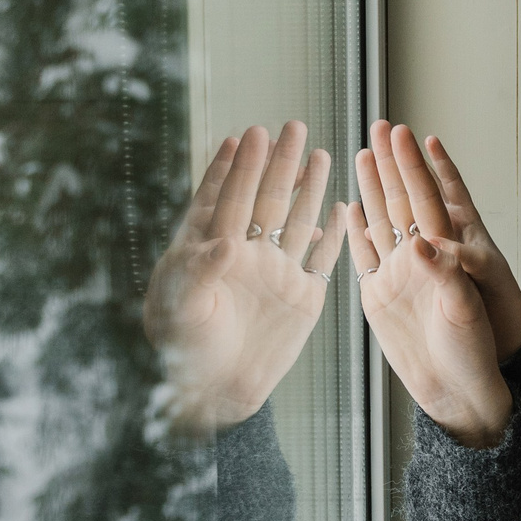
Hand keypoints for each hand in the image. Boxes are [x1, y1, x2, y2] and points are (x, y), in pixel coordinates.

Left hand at [142, 123, 348, 434]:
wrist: (213, 393)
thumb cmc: (183, 349)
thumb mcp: (179, 309)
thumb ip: (199, 271)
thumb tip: (225, 241)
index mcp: (209, 248)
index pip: (223, 198)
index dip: (233, 168)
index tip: (244, 137)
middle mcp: (245, 254)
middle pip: (265, 199)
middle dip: (277, 163)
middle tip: (291, 127)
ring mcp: (276, 274)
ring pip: (296, 221)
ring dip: (307, 188)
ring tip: (319, 154)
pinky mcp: (302, 299)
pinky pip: (321, 259)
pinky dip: (332, 235)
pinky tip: (340, 208)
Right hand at [356, 121, 520, 360]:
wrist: (457, 388)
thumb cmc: (472, 348)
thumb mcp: (466, 308)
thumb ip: (447, 275)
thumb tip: (422, 243)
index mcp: (447, 254)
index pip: (430, 198)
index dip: (420, 166)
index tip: (410, 134)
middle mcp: (421, 257)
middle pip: (404, 199)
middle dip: (393, 162)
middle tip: (381, 125)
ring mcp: (399, 274)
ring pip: (383, 220)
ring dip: (373, 187)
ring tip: (362, 154)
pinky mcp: (380, 295)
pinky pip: (366, 255)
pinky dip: (356, 230)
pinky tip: (348, 208)